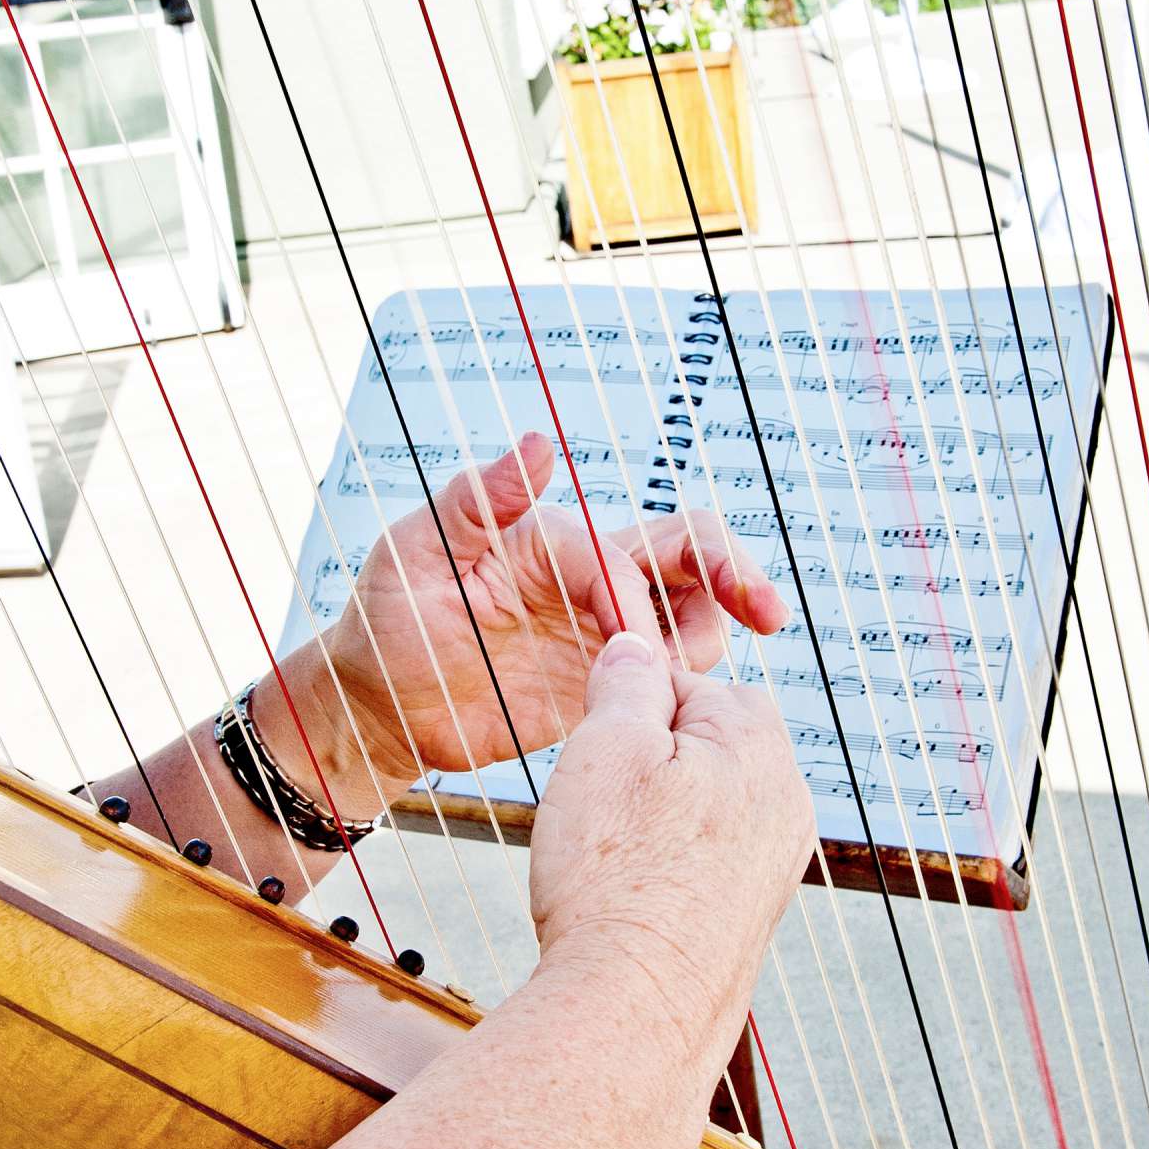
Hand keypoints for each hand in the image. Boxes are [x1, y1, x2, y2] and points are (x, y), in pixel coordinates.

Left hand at [315, 432, 790, 781]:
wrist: (381, 706)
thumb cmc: (385, 619)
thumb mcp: (413, 552)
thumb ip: (476, 499)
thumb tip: (540, 441)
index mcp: (551, 540)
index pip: (618, 554)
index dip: (628, 593)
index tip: (622, 641)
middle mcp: (589, 576)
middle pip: (685, 555)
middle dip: (733, 573)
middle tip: (768, 612)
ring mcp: (604, 629)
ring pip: (693, 614)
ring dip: (715, 630)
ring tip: (700, 674)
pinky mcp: (608, 681)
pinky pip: (671, 674)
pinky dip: (693, 681)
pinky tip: (689, 706)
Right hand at [527, 632, 814, 1077]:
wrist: (637, 1011)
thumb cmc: (615, 881)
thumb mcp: (605, 750)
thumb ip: (627, 685)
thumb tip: (638, 645)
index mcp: (757, 744)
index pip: (690, 682)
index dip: (630, 704)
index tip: (596, 742)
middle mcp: (786, 798)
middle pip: (710, 737)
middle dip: (654, 754)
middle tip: (601, 800)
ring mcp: (779, 859)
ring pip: (711, 797)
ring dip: (664, 809)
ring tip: (614, 851)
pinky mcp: (758, 910)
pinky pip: (714, 853)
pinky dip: (675, 858)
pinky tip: (637, 888)